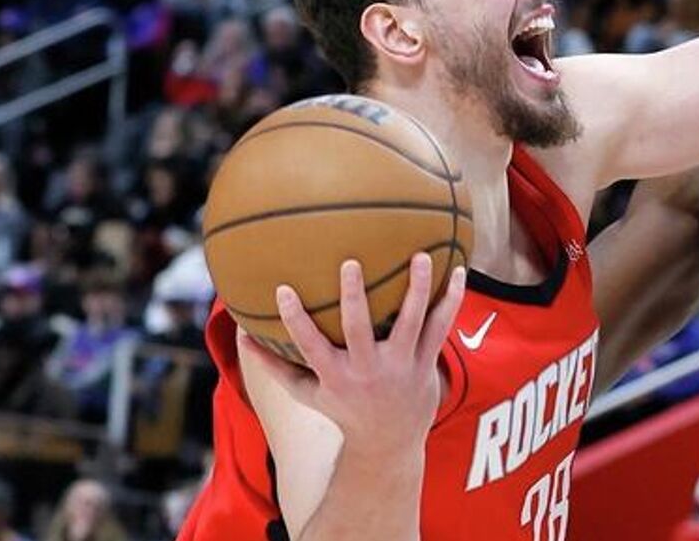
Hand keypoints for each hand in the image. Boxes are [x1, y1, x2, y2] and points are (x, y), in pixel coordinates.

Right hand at [242, 255, 466, 460]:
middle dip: (354, 297)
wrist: (389, 441)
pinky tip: (458, 272)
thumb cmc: (342, 409)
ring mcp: (400, 365)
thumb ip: (275, 364)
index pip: (310, 345)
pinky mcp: (425, 362)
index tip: (283, 289)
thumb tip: (240, 335)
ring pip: (410, 322)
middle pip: (359, 329)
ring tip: (421, 256)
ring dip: (416, 289)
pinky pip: (440, 327)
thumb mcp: (306, 393)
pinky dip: (450, 300)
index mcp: (336, 375)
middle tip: (351, 263)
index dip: (296, 320)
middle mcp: (368, 370)